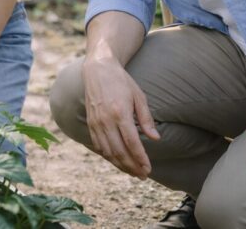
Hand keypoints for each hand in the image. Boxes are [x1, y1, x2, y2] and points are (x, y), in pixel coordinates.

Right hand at [82, 57, 159, 177]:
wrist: (97, 69)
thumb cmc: (121, 81)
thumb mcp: (138, 96)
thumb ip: (146, 119)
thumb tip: (155, 139)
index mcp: (120, 113)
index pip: (132, 143)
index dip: (140, 158)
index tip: (148, 169)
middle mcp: (105, 120)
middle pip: (119, 151)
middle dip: (132, 166)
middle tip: (143, 175)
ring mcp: (96, 122)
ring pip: (107, 151)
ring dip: (120, 165)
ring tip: (132, 172)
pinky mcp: (90, 123)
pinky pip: (98, 145)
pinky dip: (107, 156)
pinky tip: (117, 161)